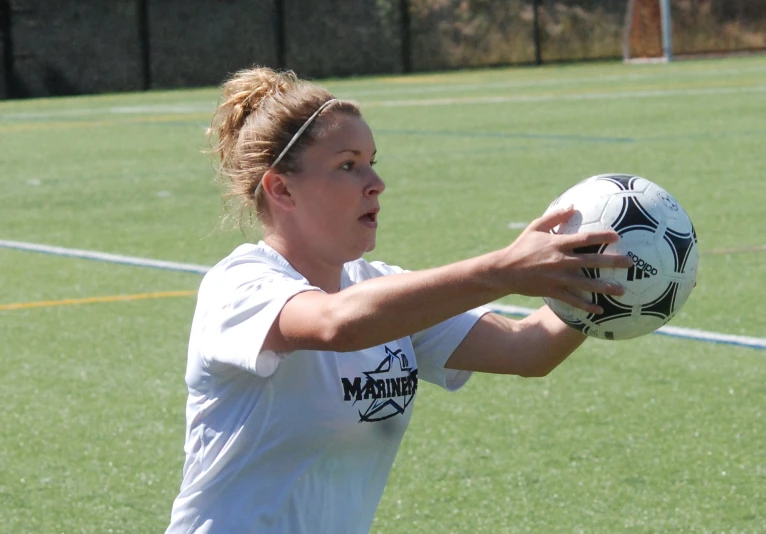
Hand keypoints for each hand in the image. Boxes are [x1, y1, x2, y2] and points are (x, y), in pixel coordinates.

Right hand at [499, 205, 633, 313]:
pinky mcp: (552, 291)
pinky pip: (573, 300)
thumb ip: (555, 217)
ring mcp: (557, 278)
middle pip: (591, 261)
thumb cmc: (521, 247)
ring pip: (586, 284)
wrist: (504, 270)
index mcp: (557, 244)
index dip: (602, 237)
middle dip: (612, 262)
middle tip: (631, 263)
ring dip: (605, 287)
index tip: (617, 237)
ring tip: (622, 290)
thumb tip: (573, 207)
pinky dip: (586, 306)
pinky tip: (600, 310)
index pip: (584, 239)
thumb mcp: (535, 227)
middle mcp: (560, 261)